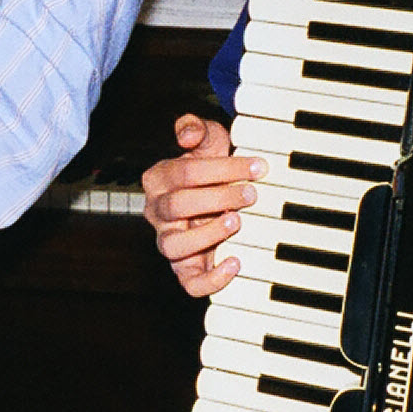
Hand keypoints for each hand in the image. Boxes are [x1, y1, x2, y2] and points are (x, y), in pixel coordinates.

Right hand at [143, 114, 260, 299]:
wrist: (217, 194)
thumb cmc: (211, 168)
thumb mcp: (208, 141)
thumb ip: (197, 128)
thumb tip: (188, 134)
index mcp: (159, 179)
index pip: (183, 172)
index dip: (220, 169)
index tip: (255, 167)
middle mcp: (157, 213)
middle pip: (177, 206)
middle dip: (217, 197)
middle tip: (250, 194)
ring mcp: (170, 242)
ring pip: (172, 246)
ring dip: (206, 235)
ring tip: (235, 222)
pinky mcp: (186, 268)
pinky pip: (190, 283)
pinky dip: (211, 279)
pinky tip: (235, 263)